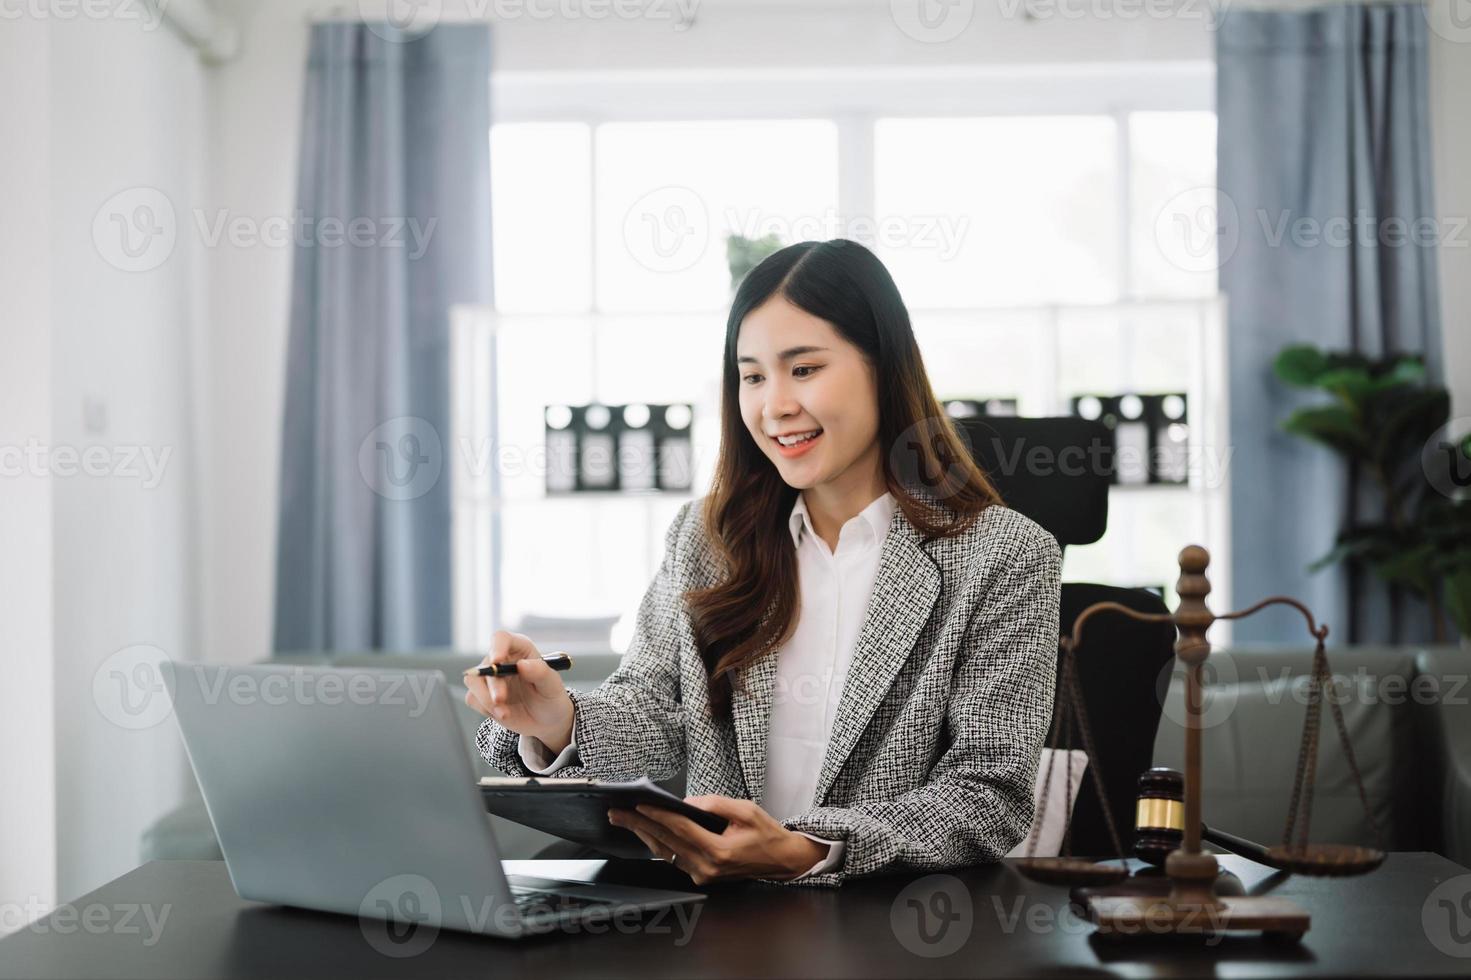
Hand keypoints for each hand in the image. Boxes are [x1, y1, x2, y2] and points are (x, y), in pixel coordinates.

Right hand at [463, 630, 573, 751]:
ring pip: (473, 681)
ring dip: (486, 700)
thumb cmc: (550, 698)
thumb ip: (541, 673)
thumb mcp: (552, 686)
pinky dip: (485, 709)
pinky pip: (472, 699)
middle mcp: (501, 660)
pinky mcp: (481, 694)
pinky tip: (503, 714)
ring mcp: (490, 677)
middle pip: (486, 665)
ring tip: (505, 713)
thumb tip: (522, 664)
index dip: (497, 647)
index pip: (502, 638)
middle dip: (493, 685)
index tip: (497, 661)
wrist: (544, 722)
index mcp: (520, 649)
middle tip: (500, 700)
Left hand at [607, 795, 830, 884]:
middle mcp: (707, 867)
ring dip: (644, 834)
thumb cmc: (766, 833)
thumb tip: (686, 802)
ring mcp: (702, 875)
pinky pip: (674, 857)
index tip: (638, 803)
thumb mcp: (745, 810)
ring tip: (625, 820)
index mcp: (719, 851)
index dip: (658, 815)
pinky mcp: (701, 876)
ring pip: (665, 852)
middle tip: (617, 813)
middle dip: (639, 825)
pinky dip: (658, 843)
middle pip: (666, 841)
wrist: (781, 860)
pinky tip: (646, 831)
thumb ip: (714, 804)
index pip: (680, 829)